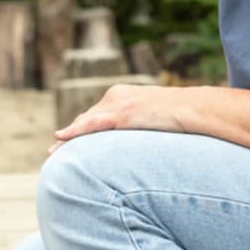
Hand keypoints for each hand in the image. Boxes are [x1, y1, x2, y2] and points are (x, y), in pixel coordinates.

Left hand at [48, 82, 187, 152]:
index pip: (96, 115)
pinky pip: (93, 123)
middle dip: (70, 136)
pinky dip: (76, 131)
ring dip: (67, 138)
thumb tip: (134, 146)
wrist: (196, 109)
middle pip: (86, 119)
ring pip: (85, 122)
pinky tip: (61, 137)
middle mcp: (117, 96)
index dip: (80, 131)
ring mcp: (119, 104)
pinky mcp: (124, 114)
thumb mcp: (155, 121)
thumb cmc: (183, 118)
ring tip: (52, 153)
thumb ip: (139, 128)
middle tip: (53, 151)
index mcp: (124, 96)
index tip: (66, 142)